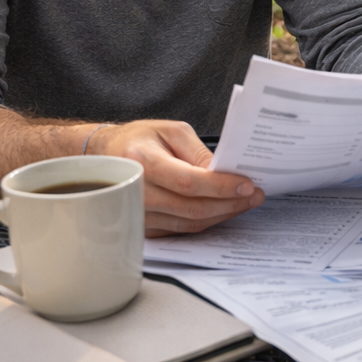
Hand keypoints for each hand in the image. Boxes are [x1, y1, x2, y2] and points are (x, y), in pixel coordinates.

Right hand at [92, 120, 264, 236]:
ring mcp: (136, 214)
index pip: (188, 182)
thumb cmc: (141, 139)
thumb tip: (225, 173)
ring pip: (188, 224)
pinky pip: (180, 230)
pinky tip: (222, 211)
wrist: (106, 156)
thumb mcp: (173, 131)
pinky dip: (205, 222)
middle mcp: (136, 192)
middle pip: (191, 208)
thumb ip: (199, 153)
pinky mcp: (142, 226)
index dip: (221, 187)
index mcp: (142, 161)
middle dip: (229, 204)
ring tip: (245, 203)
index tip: (247, 185)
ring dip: (221, 215)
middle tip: (255, 196)